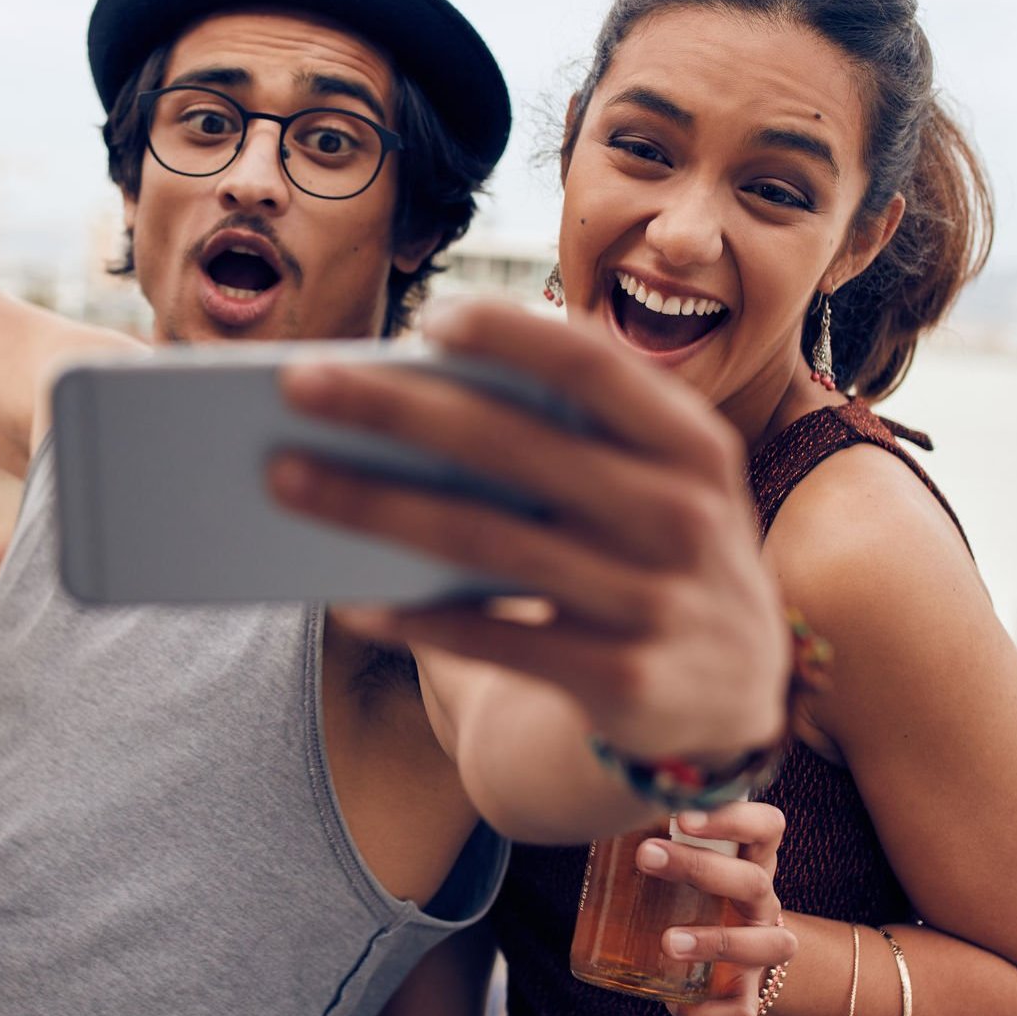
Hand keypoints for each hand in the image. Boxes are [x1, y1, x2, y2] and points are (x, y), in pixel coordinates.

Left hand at [271, 299, 788, 760]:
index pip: (592, 365)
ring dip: (372, 508)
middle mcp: (685, 516)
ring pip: (486, 543)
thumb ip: (570, 439)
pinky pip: (497, 642)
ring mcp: (658, 602)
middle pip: (512, 446)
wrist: (731, 698)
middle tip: (296, 384)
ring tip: (285, 480)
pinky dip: (417, 618)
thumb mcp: (652, 485)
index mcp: (691, 443)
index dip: (507, 333)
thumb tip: (401, 398)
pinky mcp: (624, 681)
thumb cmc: (654, 552)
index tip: (422, 318)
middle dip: (393, 408)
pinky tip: (349, 599)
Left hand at [643, 801, 794, 1015]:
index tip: (683, 816)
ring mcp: (761, 952)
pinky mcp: (747, 995)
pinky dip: (711, 1014)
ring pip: (767, 946)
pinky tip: (675, 1006)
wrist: (730, 960)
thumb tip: (592, 810)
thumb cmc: (692, 895)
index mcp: (749, 862)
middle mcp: (763, 904)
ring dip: (716, 942)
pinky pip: (743, 1011)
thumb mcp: (681, 860)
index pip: (766, 828)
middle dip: (700, 868)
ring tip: (667, 941)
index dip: (735, 818)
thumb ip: (649, 836)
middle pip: (754, 882)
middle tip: (646, 857)